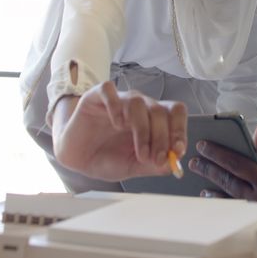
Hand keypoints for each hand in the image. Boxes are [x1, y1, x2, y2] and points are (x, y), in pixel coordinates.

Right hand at [52, 81, 187, 181]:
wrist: (77, 158)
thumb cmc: (106, 158)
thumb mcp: (133, 167)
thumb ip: (153, 165)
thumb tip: (172, 164)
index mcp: (152, 120)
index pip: (175, 112)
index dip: (180, 129)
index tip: (178, 150)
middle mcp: (139, 107)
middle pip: (159, 110)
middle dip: (162, 137)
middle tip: (155, 159)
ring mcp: (118, 100)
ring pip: (138, 102)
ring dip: (142, 129)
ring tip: (138, 152)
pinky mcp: (96, 96)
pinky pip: (109, 90)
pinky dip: (115, 106)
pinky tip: (116, 124)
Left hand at [189, 125, 256, 231]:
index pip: (236, 164)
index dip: (217, 154)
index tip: (204, 145)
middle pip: (226, 179)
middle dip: (208, 168)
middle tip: (193, 160)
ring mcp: (252, 210)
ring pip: (225, 196)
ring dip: (210, 185)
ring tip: (198, 176)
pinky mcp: (252, 218)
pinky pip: (230, 208)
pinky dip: (218, 200)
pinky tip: (208, 194)